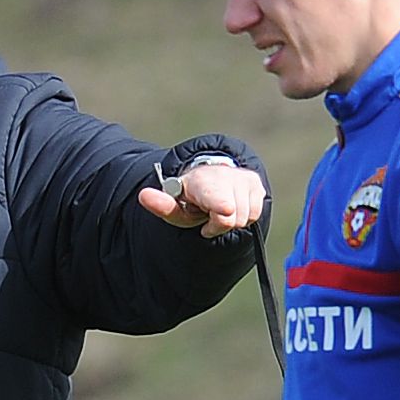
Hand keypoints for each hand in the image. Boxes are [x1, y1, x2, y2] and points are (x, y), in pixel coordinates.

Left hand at [138, 163, 267, 237]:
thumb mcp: (174, 206)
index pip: (217, 198)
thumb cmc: (190, 199)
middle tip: (207, 217)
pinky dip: (244, 216)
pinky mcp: (255, 183)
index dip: (222, 207)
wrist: (209, 179)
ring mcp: (242, 178)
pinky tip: (232, 206)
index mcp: (201, 181)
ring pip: (245, 218)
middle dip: (218, 224)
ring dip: (231, 220)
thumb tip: (143, 195)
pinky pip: (255, 214)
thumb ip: (161, 205)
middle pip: (231, 219)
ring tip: (218, 210)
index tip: (225, 211)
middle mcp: (225, 175)